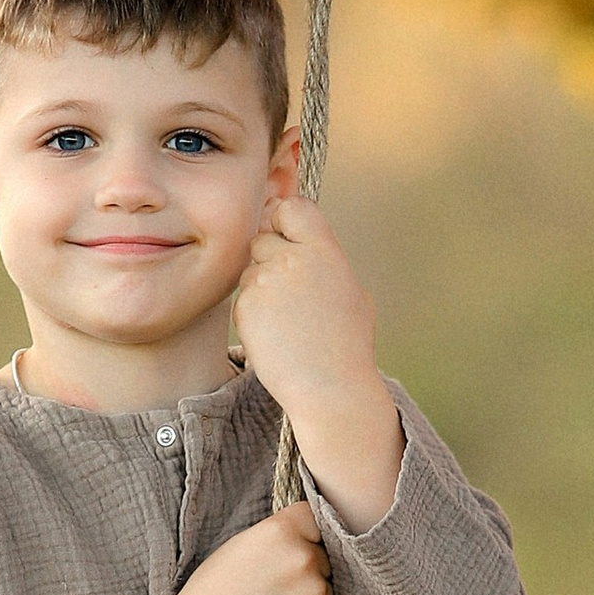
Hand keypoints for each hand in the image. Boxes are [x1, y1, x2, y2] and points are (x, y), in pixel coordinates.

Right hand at [112, 505, 331, 594]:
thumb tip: (305, 538)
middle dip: (306, 573)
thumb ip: (276, 537)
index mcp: (280, 531)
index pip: (313, 519)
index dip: (304, 536)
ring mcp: (315, 592)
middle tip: (272, 592)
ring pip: (325, 593)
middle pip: (323, 559)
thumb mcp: (239, 547)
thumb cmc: (211, 593)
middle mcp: (303, 557)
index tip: (290, 551)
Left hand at [234, 195, 376, 415]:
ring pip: (249, 270)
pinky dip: (253, 314)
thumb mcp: (351, 291)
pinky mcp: (245, 306)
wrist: (329, 387)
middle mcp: (293, 259)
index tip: (287, 236)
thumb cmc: (346, 343)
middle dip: (269, 259)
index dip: (285, 219)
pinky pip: (242, 299)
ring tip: (287, 322)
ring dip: (260, 289)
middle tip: (288, 292)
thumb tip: (302, 239)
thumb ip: (323, 260)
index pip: (293, 207)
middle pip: (262, 238)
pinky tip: (276, 335)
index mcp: (324, 251)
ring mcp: (266, 282)